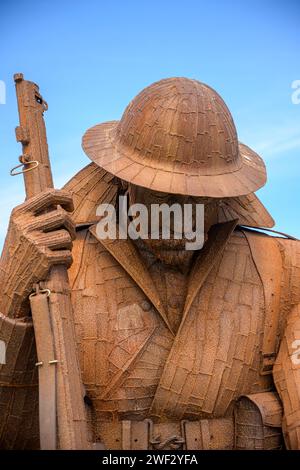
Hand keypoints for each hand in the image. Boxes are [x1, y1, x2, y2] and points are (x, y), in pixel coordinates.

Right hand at [0, 189, 75, 317]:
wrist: (10, 277)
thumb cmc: (20, 247)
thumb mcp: (20, 225)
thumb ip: (36, 211)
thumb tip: (60, 198)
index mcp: (20, 213)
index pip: (49, 194)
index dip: (66, 197)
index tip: (70, 207)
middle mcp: (26, 226)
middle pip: (63, 216)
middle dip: (71, 226)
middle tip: (68, 233)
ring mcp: (35, 242)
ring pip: (67, 236)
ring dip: (69, 244)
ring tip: (61, 249)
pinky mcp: (44, 258)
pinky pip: (68, 254)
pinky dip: (68, 259)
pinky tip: (60, 261)